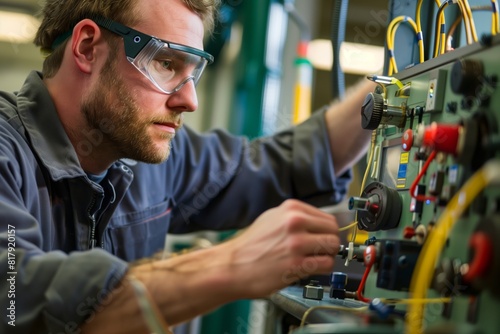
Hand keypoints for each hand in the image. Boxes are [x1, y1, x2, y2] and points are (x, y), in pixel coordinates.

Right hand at [223, 199, 339, 297]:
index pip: (328, 217)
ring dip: (327, 256)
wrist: (231, 265)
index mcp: (291, 208)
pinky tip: (309, 269)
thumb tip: (319, 224)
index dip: (327, 231)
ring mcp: (296, 243)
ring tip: (313, 261)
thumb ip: (296, 218)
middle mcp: (295, 222)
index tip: (323, 239)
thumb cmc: (250, 245)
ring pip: (333, 247)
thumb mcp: (272, 218)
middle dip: (330, 243)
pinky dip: (322, 269)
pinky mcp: (296, 264)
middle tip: (320, 252)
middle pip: (333, 231)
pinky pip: (326, 264)